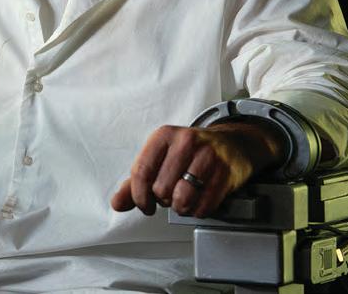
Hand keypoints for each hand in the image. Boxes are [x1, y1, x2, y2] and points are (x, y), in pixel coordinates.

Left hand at [110, 120, 285, 218]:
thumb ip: (137, 182)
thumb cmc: (190, 153)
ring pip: (182, 198)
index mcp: (164, 135)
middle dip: (165, 200)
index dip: (140, 196)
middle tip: (172, 193)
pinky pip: (204, 206)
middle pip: (161, 189)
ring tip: (185, 197)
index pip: (141, 172)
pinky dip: (199, 210)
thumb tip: (117, 203)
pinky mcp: (226, 172)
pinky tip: (200, 199)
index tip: (146, 204)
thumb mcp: (161, 159)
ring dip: (182, 207)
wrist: (230, 144)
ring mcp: (208, 155)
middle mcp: (185, 141)